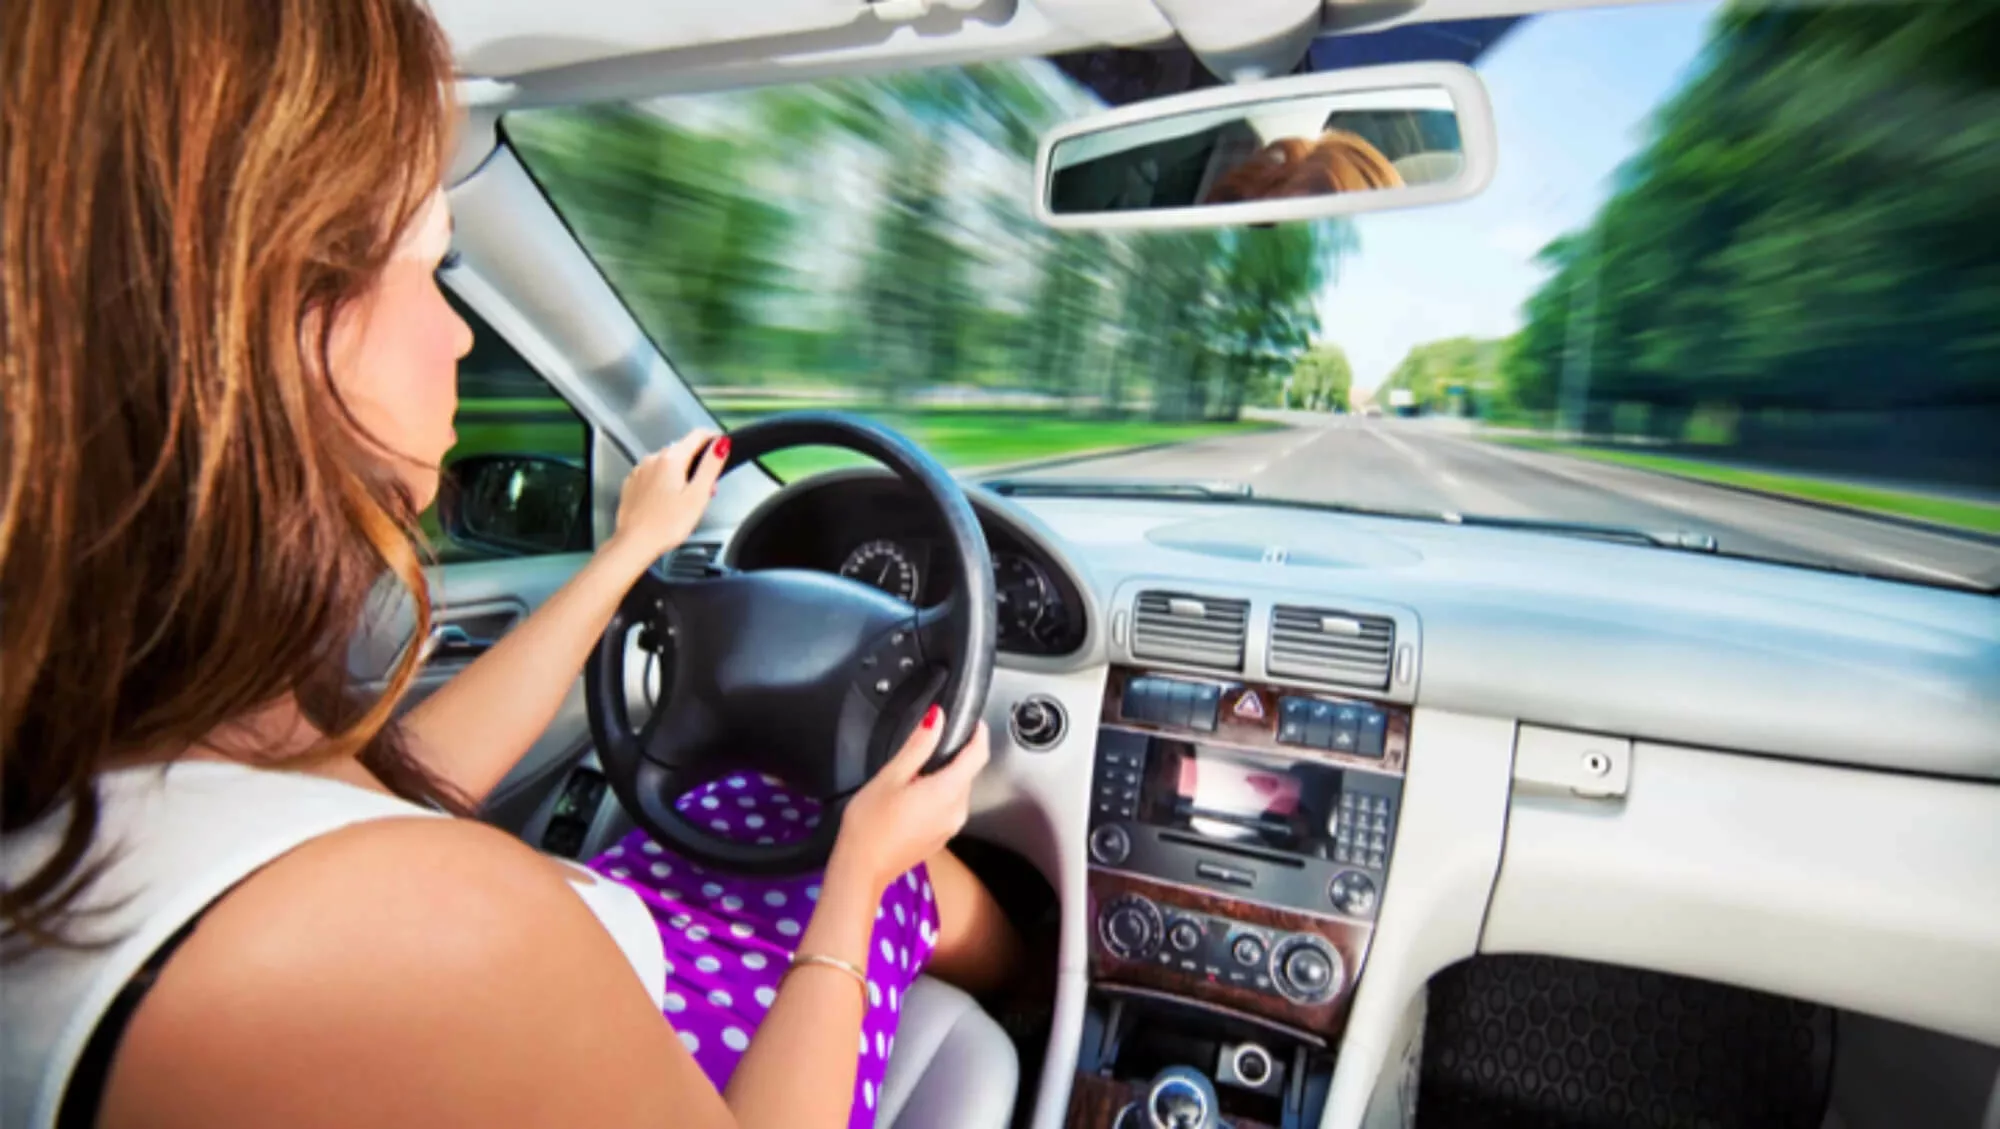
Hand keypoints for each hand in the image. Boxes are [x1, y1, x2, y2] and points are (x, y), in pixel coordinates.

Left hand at [610, 429, 727, 560]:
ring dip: (681, 474)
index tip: (721, 445)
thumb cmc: (666, 525)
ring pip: (667, 463)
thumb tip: (721, 444)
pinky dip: (664, 482)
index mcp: (671, 460)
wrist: (634, 543)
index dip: (713, 438)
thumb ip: (710, 466)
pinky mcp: (632, 483)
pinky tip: (668, 502)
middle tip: (708, 489)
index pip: (697, 435)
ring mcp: (640, 471)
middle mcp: (652, 459)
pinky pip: (653, 475)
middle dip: (698, 464)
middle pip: (683, 451)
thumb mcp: (697, 496)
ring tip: (687, 500)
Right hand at [829, 707, 989, 895]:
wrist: (862, 869)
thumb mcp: (891, 776)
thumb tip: (937, 718)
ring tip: (915, 770)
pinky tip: (914, 795)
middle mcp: (957, 811)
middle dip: (956, 756)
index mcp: (948, 791)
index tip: (972, 721)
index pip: (978, 755)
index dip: (978, 734)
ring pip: (958, 791)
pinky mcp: (941, 838)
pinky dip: (939, 795)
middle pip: (968, 774)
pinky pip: (949, 808)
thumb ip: (919, 745)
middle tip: (929, 743)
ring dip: (946, 776)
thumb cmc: (870, 822)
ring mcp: (951, 827)